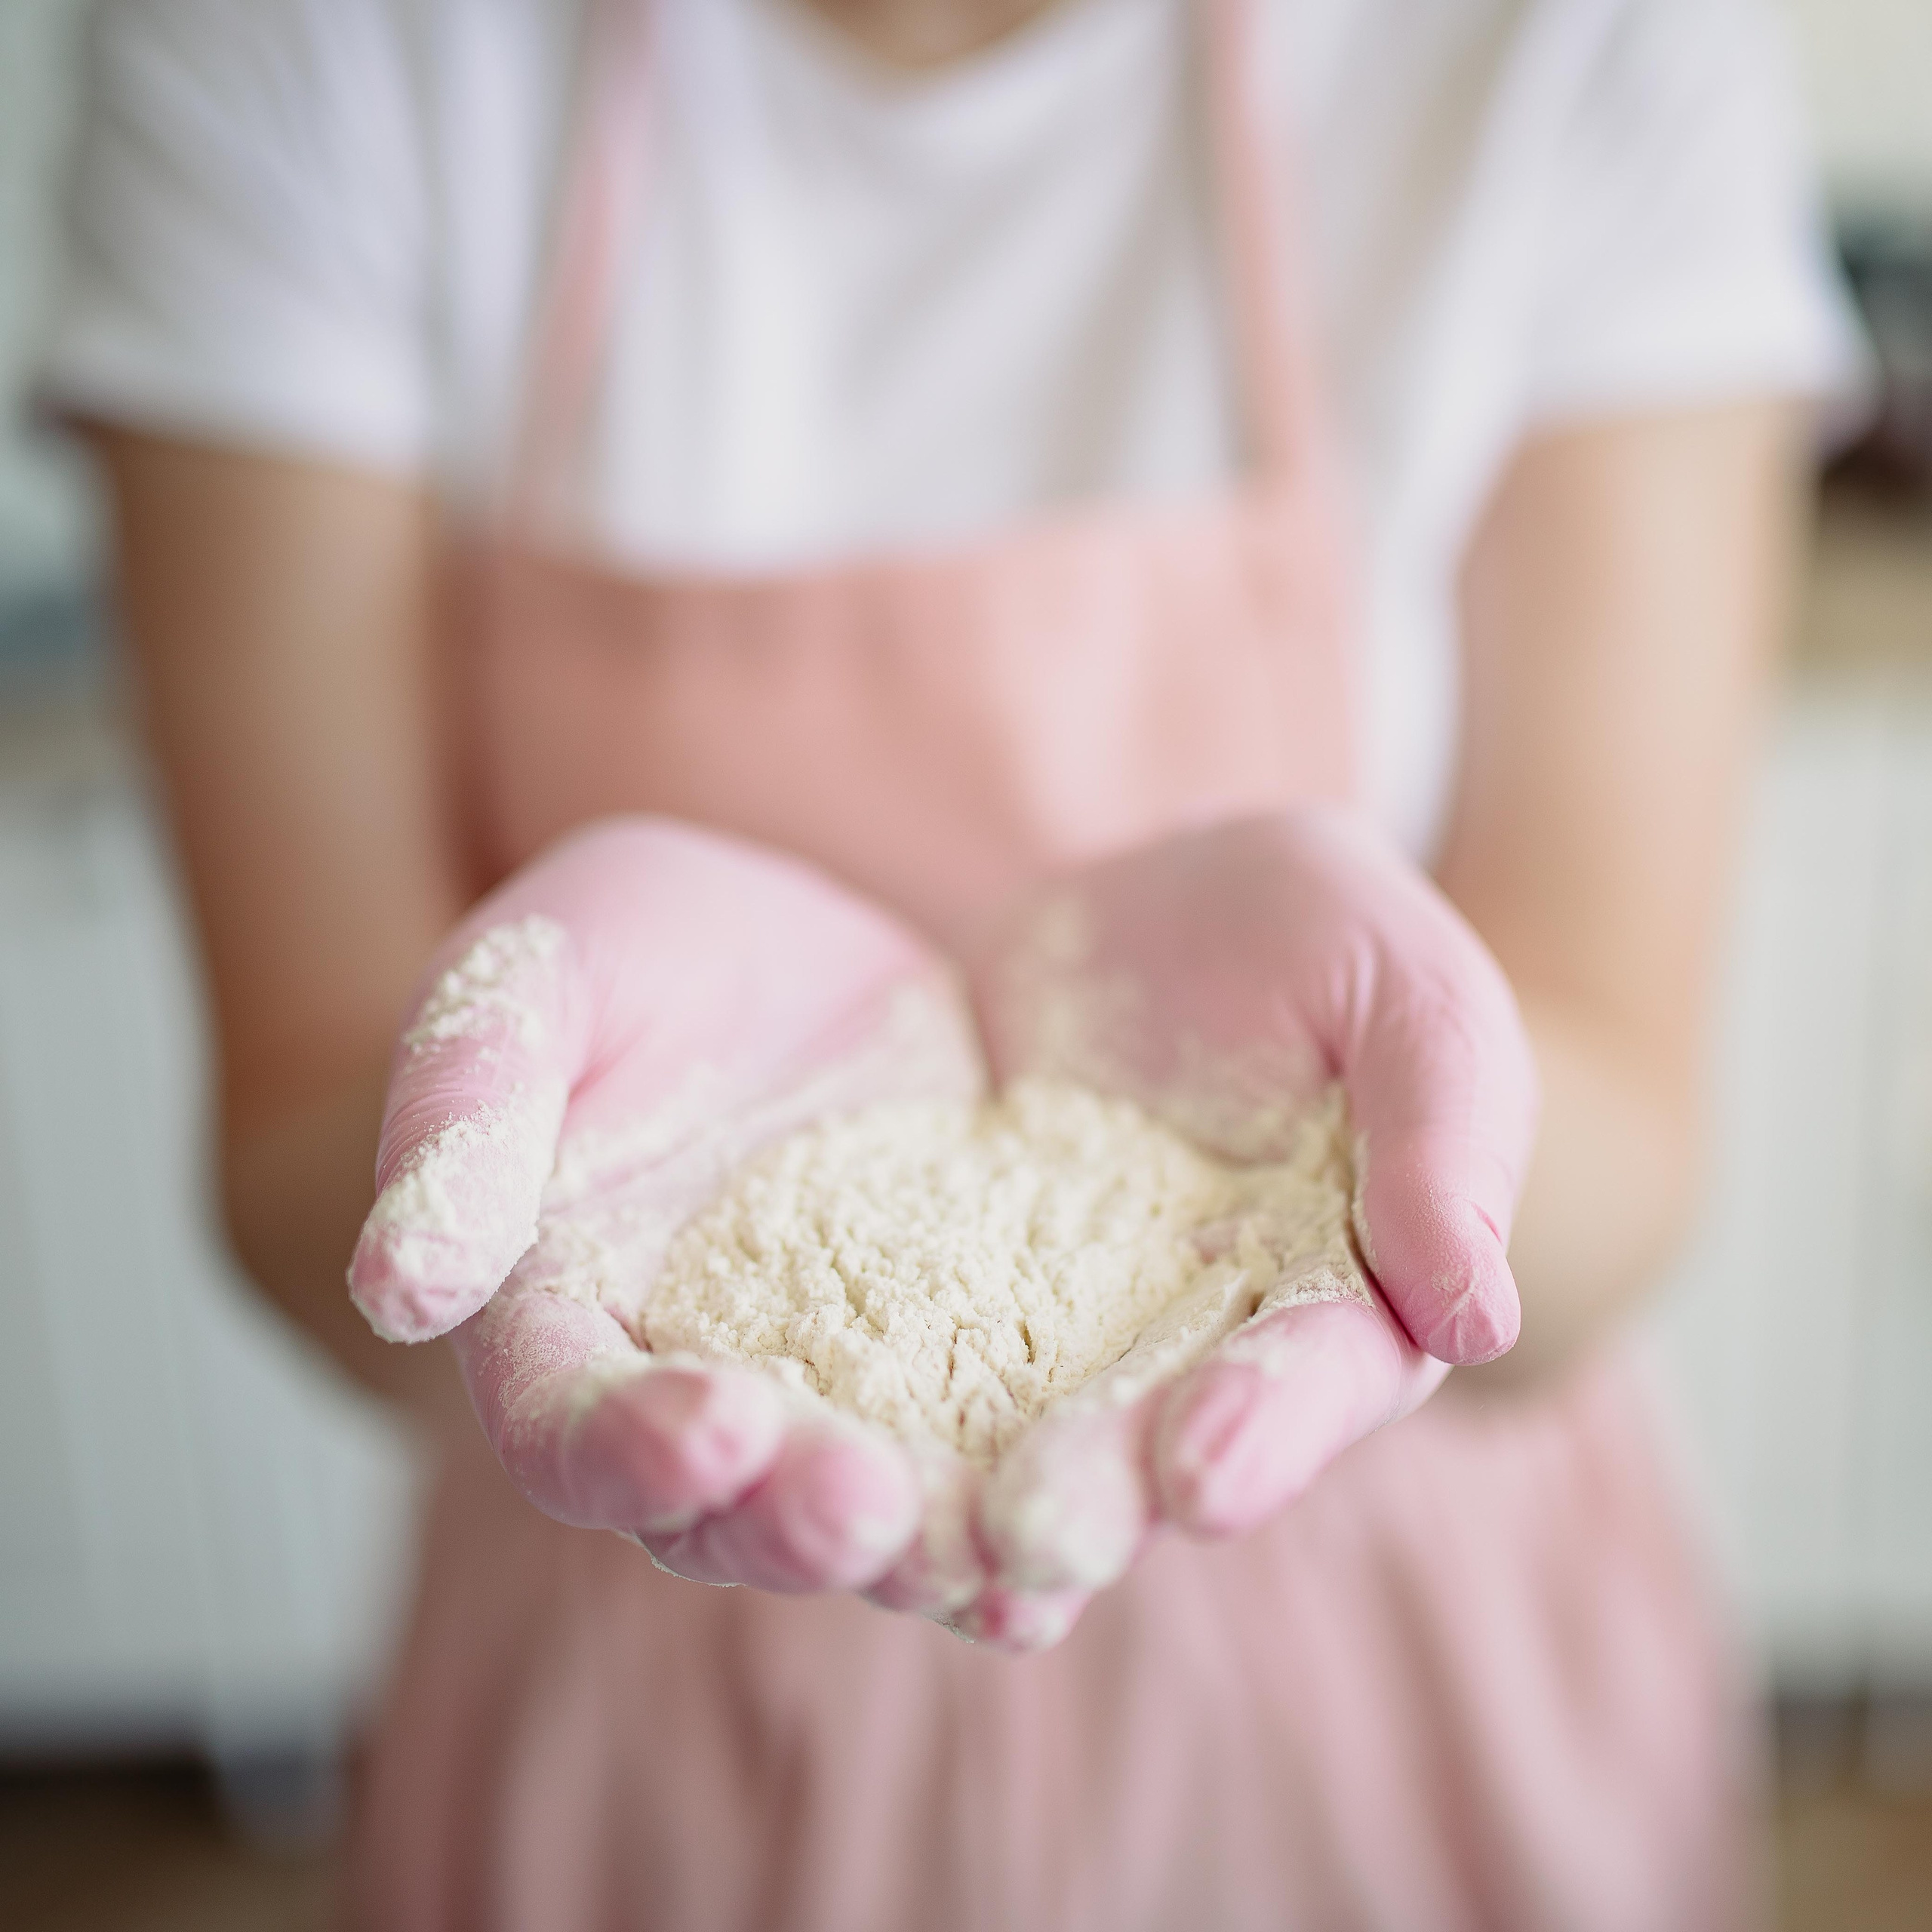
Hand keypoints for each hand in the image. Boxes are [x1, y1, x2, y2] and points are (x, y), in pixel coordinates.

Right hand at [347, 817, 990, 1599]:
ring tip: (1003, 1567)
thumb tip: (397, 1288)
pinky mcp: (942, 1353)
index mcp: (555, 1315)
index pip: (568, 1418)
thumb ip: (465, 1122)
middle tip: (866, 1509)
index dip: (629, 1442)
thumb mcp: (530, 986)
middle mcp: (683, 1383)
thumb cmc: (615, 945)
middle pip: (721, 1503)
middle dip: (789, 1517)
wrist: (770, 942)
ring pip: (857, 1505)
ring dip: (922, 1549)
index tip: (713, 1427)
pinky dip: (1022, 1494)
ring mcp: (822, 1383)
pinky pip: (977, 1445)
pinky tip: (1093, 1531)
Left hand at [958, 807, 1538, 1643]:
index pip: (1318, 1374)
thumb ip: (1444, 1130)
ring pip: (1032, 1425)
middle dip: (1105, 1488)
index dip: (1270, 1426)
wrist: (1159, 905)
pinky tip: (819, 1457)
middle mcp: (1210, 1344)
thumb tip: (1475, 1315)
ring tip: (925, 1538)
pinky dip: (880, 1412)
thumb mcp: (1399, 989)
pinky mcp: (961, 1287)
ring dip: (979, 1490)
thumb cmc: (1320, 935)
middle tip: (1038, 1534)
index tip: (1205, 1472)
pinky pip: (918, 1353)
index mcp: (1346, 1292)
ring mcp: (1077, 1328)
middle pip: (1163, 1433)